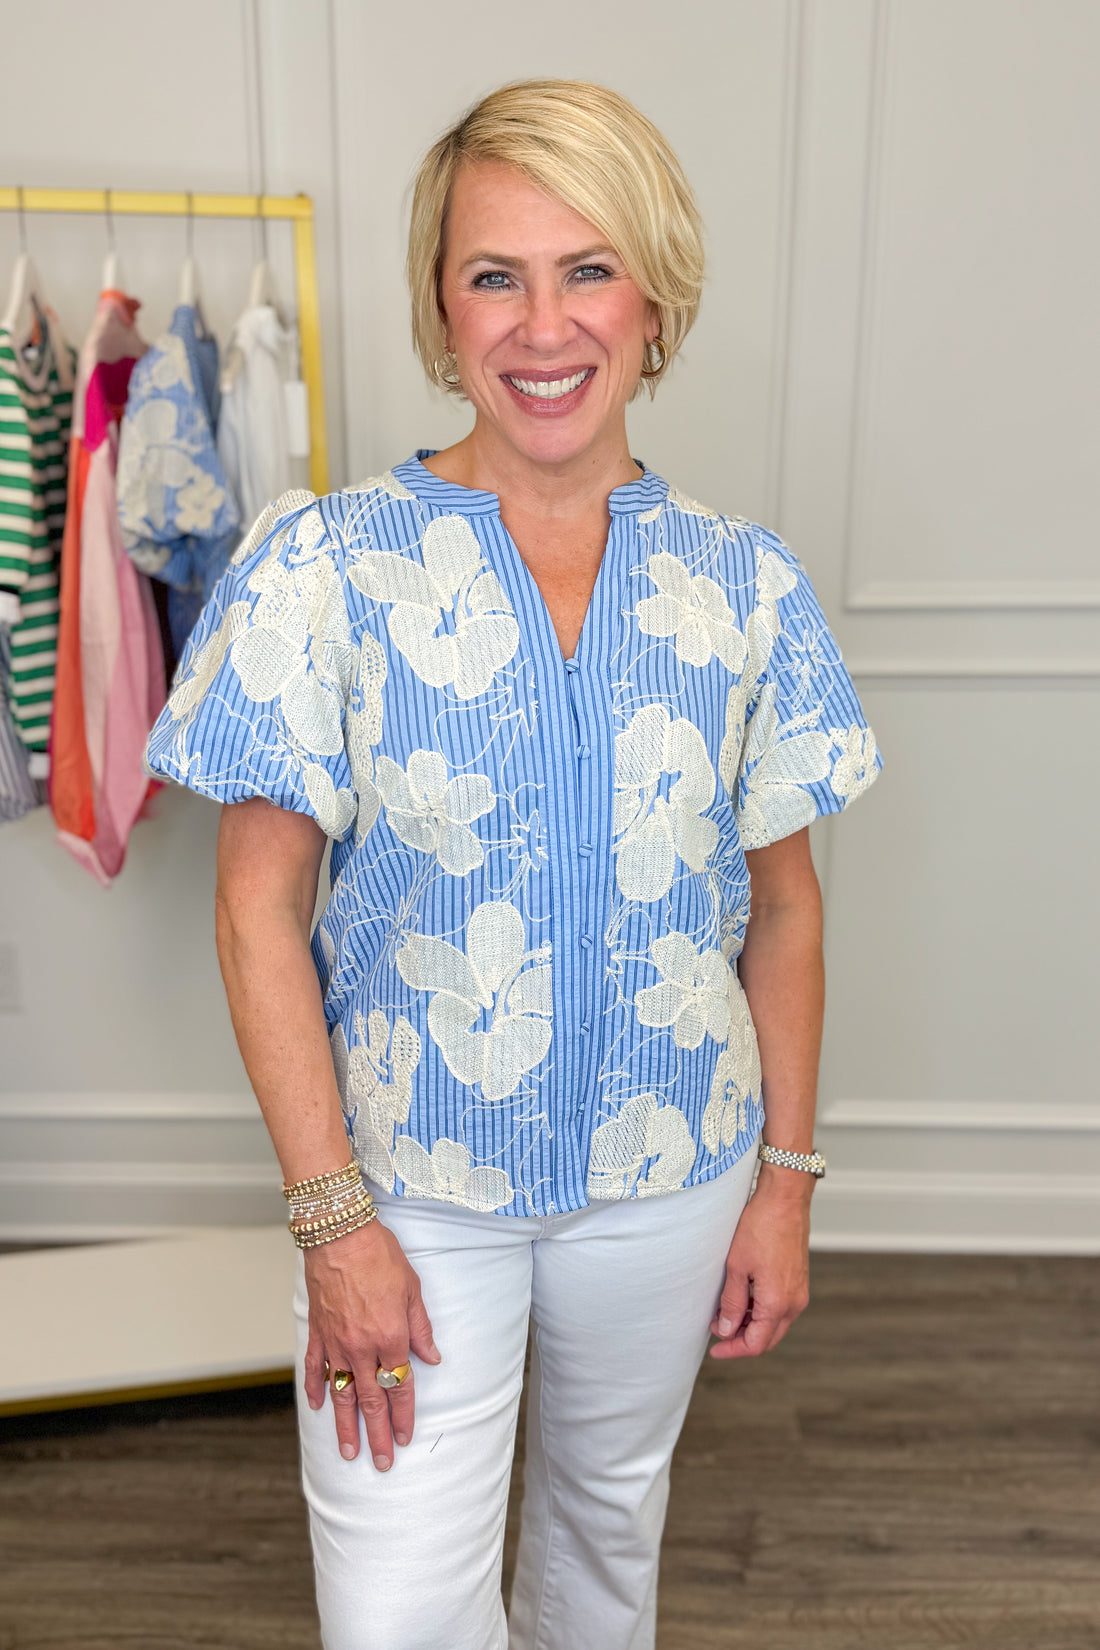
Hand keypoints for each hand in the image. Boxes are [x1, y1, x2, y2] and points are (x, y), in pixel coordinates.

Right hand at [302, 1217, 440, 1469]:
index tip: (405, 1438)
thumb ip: (420, 1328)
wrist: (340, 1234)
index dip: (403, 1415)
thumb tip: (431, 1358)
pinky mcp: (318, 1331)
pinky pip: (315, 1368)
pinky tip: (319, 1407)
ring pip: (341, 1393)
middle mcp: (362, 1347)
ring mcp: (336, 1342)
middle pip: (371, 1400)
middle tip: (381, 1463)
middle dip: (377, 1434)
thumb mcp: (412, 1289)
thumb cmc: (379, 1255)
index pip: (399, 1386)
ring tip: (349, 1452)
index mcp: (391, 1337)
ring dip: (346, 1425)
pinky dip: (317, 1389)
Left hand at [708, 1168, 811, 1358]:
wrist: (784, 1200)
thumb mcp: (737, 1267)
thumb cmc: (760, 1227)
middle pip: (768, 1338)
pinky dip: (761, 1311)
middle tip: (718, 1331)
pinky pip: (780, 1308)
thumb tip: (727, 1330)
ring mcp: (799, 1292)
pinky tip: (742, 1299)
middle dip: (742, 1340)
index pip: (756, 1344)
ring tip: (725, 1313)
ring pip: (774, 1324)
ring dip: (751, 1325)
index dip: (734, 1350)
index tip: (715, 1349)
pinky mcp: (798, 1281)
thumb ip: (732, 1303)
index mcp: (778, 1303)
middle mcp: (794, 1303)